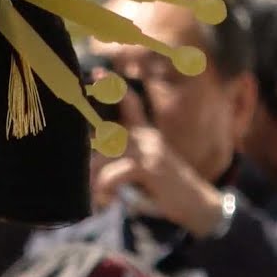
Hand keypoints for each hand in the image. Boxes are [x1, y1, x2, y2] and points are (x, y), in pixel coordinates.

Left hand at [92, 89, 225, 236]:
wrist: (198, 204)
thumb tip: (97, 158)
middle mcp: (148, 138)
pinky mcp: (150, 169)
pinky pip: (117, 172)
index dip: (114, 88)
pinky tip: (106, 197)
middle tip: (78, 166)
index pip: (131, 103)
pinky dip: (106, 185)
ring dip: (95, 175)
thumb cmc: (168, 189)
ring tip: (92, 192)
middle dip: (89, 146)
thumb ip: (127, 159)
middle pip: (108, 130)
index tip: (97, 73)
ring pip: (107, 154)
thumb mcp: (149, 167)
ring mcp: (150, 152)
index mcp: (147, 135)